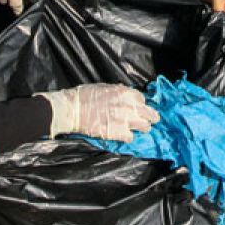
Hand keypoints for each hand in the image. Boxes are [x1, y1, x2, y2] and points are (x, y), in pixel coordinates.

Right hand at [43, 84, 159, 141]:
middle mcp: (130, 106)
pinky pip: (131, 137)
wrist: (74, 109)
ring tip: (139, 130)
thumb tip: (125, 93)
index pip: (142, 99)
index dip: (139, 104)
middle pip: (150, 114)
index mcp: (126, 93)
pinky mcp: (118, 133)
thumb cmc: (86, 95)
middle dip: (150, 117)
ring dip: (142, 128)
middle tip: (149, 121)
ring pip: (145, 127)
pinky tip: (123, 135)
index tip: (137, 108)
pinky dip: (128, 137)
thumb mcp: (105, 87)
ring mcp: (125, 120)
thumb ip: (119, 91)